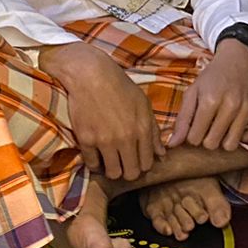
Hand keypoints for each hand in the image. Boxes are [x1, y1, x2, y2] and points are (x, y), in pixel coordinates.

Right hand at [40, 41, 162, 181]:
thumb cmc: (120, 87)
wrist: (91, 75)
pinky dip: (95, 163)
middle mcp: (125, 138)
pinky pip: (92, 164)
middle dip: (129, 171)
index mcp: (142, 129)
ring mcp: (105, 141)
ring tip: (110, 161)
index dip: (143, 165)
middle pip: (131, 173)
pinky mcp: (86, 140)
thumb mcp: (144, 105)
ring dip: (113, 170)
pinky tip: (97, 155)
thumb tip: (162, 154)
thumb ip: (154, 131)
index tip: (137, 161)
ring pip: (113, 173)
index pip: (147, 163)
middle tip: (124, 164)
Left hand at [170, 40, 247, 151]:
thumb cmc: (213, 76)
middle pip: (212, 144)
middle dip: (207, 138)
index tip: (197, 126)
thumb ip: (182, 119)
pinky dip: (246, 136)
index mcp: (210, 99)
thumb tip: (172, 145)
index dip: (193, 135)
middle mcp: (231, 104)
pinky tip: (240, 126)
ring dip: (225, 139)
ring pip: (232, 144)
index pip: (195, 138)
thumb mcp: (193, 91)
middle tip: (210, 126)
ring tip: (224, 127)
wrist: (239, 56)